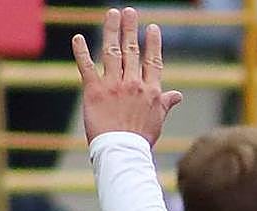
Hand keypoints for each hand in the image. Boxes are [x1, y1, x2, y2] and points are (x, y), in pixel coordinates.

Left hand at [73, 8, 183, 145]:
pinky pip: (87, 66)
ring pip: (111, 51)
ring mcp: (113, 85)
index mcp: (150, 90)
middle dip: (130, 29)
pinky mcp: (94, 91)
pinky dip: (81, 51)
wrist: (123, 151)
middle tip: (129, 12)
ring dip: (111, 30)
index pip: (153, 60)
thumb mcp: (158, 120)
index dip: (153, 43)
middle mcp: (133, 83)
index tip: (152, 28)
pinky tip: (78, 38)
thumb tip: (178, 96)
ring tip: (112, 14)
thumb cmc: (141, 140)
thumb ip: (166, 103)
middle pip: (132, 50)